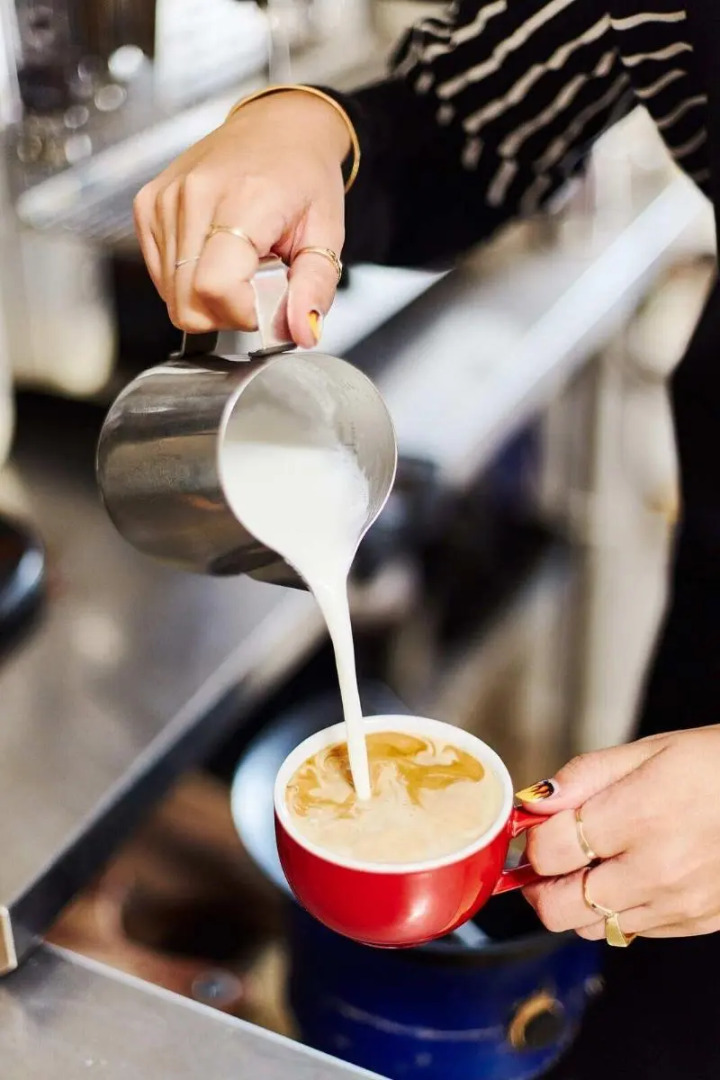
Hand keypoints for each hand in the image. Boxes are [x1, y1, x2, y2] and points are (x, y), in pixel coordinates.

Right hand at [133, 91, 350, 345]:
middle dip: (227, 311)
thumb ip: (316, 289)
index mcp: (242, 200)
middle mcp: (193, 196)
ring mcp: (163, 200)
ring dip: (209, 295)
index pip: (215, 289)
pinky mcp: (147, 206)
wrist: (279, 127)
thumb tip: (302, 333)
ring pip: (172, 296)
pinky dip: (189, 279)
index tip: (268, 300)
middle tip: (257, 281)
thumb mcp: (326, 234)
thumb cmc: (303, 176)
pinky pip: (161, 276)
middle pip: (188, 303)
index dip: (242, 314)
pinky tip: (216, 252)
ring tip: (239, 260)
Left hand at [518, 726, 719, 939]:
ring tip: (591, 864)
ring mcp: (678, 903)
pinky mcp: (696, 923)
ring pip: (590, 927)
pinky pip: (630, 932)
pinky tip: (630, 874)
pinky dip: (616, 909)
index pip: (549, 852)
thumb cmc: (714, 765)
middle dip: (540, 884)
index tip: (536, 829)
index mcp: (638, 817)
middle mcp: (657, 870)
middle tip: (547, 860)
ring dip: (577, 899)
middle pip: (559, 908)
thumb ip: (582, 777)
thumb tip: (533, 801)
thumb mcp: (647, 750)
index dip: (532, 840)